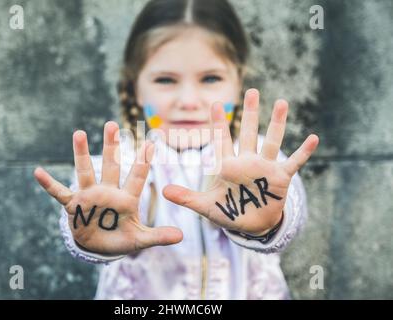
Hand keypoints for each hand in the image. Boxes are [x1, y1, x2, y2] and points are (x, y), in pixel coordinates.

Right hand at [34, 121, 182, 254]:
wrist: (98, 246)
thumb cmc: (120, 238)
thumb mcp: (139, 240)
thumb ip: (158, 236)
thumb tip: (181, 236)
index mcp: (126, 199)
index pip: (137, 177)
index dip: (144, 162)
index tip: (152, 143)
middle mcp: (108, 192)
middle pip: (111, 165)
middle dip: (111, 147)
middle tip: (112, 125)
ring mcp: (89, 196)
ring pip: (85, 171)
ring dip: (81, 154)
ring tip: (79, 133)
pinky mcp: (74, 205)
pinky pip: (59, 193)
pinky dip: (49, 184)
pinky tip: (37, 172)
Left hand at [163, 89, 318, 234]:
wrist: (252, 225)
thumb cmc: (228, 212)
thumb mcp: (206, 207)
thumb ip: (187, 198)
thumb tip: (164, 191)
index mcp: (228, 166)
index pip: (222, 141)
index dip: (218, 124)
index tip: (215, 104)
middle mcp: (247, 162)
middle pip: (248, 133)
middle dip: (250, 113)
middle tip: (252, 91)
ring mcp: (265, 168)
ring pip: (271, 141)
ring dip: (277, 124)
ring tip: (282, 103)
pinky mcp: (280, 178)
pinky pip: (294, 162)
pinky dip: (303, 152)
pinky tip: (313, 138)